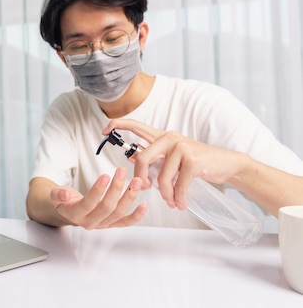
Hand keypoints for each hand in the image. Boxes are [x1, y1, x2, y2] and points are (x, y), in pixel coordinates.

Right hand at [50, 167, 146, 228]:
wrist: (68, 211)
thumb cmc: (63, 201)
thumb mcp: (55, 195)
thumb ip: (58, 194)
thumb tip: (64, 195)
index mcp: (76, 214)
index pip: (88, 203)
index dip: (97, 190)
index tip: (105, 176)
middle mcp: (90, 222)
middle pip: (106, 207)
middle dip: (116, 189)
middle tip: (122, 172)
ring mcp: (102, 224)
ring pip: (118, 213)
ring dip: (129, 197)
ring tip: (136, 181)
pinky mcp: (111, 224)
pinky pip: (125, 223)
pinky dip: (136, 216)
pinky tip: (144, 206)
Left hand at [103, 119, 237, 209]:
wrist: (225, 164)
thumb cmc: (196, 163)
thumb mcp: (172, 157)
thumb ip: (154, 156)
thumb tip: (131, 157)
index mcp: (161, 136)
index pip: (136, 125)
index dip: (118, 125)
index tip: (104, 131)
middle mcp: (169, 138)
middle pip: (142, 159)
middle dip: (140, 179)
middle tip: (145, 189)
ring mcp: (181, 147)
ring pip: (160, 177)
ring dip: (165, 194)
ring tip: (172, 201)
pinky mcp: (192, 160)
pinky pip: (177, 185)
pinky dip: (178, 198)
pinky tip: (181, 203)